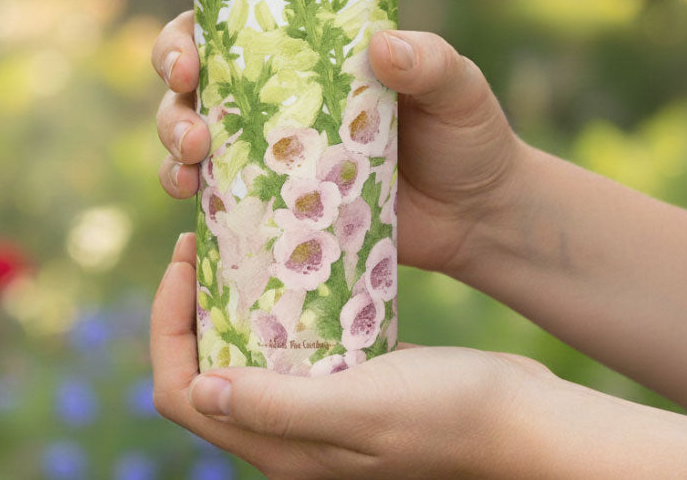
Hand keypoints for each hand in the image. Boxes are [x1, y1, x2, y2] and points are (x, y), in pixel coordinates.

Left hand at [151, 233, 546, 479]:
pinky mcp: (342, 376)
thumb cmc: (450, 414)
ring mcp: (314, 403)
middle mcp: (286, 429)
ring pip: (241, 349)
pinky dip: (269, 303)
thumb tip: (198, 389)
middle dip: (187, 305)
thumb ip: (279, 408)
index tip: (183, 261)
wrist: (520, 416)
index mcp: (278, 445)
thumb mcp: (363, 407)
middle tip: (201, 240)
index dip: (166, 327)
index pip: (182, 391)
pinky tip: (285, 264)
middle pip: (203, 366)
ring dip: (225, 300)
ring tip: (233, 243)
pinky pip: (284, 339)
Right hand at [152, 0, 523, 276]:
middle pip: (198, 55)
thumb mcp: (458, 86)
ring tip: (193, 144)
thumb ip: (430, 62)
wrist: (474, 218)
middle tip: (185, 72)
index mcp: (318, 43)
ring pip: (190, 117)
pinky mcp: (269, 191)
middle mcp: (281, 85)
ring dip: (171, 123)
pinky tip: (189, 189)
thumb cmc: (466, 134)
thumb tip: (382, 47)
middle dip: (171, 55)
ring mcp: (270, 139)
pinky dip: (185, 182)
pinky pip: (209, 185)